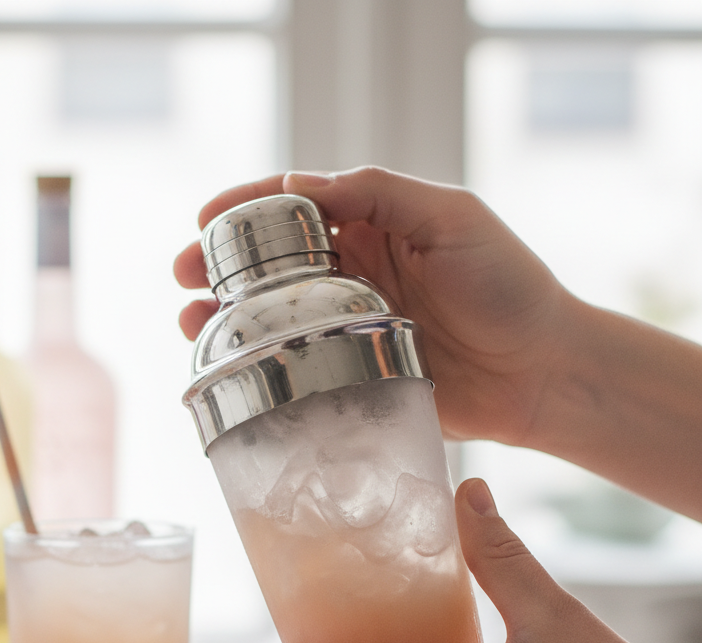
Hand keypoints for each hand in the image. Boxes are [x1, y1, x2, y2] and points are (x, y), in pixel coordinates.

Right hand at [174, 168, 575, 448]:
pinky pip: (293, 367)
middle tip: (183, 275)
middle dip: (218, 265)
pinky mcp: (351, 375)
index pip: (294, 208)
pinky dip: (257, 366)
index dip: (244, 208)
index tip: (204, 219)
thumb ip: (380, 193)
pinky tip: (230, 369)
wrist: (541, 373)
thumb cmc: (507, 287)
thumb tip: (299, 184)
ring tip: (193, 324)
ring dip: (225, 317)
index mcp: (373, 227)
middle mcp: (352, 275)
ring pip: (271, 317)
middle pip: (269, 264)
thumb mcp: (451, 218)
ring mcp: (348, 327)